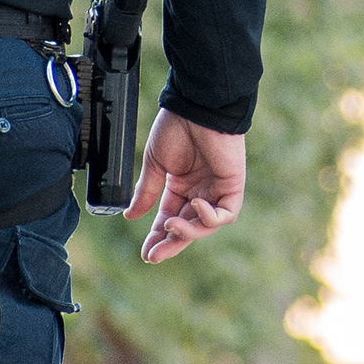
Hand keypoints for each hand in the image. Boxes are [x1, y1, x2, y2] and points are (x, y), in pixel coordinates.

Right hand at [132, 113, 244, 262]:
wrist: (196, 107)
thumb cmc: (176, 129)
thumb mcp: (155, 164)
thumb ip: (146, 191)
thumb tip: (130, 216)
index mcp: (180, 186)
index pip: (169, 218)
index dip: (158, 236)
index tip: (146, 253)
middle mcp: (199, 191)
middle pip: (188, 227)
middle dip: (172, 243)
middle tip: (155, 255)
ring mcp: (217, 189)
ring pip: (206, 225)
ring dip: (189, 231)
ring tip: (171, 225)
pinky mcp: (233, 185)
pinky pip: (226, 213)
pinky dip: (210, 216)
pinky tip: (196, 204)